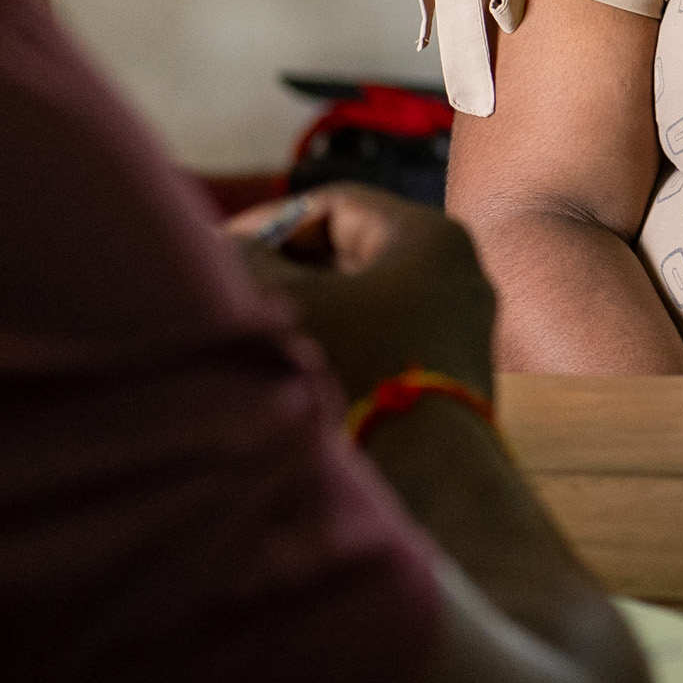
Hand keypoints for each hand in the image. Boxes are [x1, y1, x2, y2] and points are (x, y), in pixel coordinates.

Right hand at [228, 186, 495, 404]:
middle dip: (288, 269)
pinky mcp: (451, 374)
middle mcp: (458, 272)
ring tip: (257, 334)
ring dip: (310, 310)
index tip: (222, 247)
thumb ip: (253, 262)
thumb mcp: (293, 304)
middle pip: (354, 251)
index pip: (337, 205)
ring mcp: (460, 326)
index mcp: (430, 236)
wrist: (429, 477)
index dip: (271, 222)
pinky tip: (295, 371)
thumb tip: (229, 245)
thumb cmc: (359, 373)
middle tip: (234, 289)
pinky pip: (385, 338)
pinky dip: (339, 343)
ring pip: (366, 300)